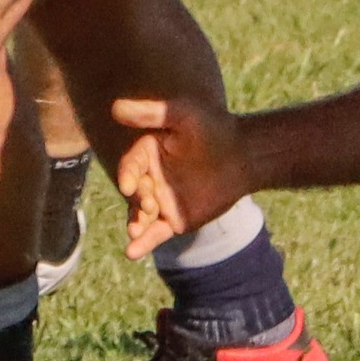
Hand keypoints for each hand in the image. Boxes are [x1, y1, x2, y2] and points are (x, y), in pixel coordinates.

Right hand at [113, 97, 249, 256]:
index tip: (129, 185)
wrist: (243, 157)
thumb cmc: (214, 129)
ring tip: (134, 232)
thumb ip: (152, 112)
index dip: (127, 176)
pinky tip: (132, 253)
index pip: (130, 166)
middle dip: (137, 200)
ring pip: (140, 216)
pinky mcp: (172, 221)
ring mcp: (160, 201)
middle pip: (135, 194)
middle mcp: (149, 178)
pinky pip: (154, 234)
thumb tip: (116, 107)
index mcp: (147, 153)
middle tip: (149, 204)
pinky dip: (142, 244)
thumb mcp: (184, 114)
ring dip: (135, 224)